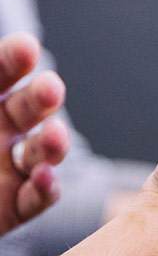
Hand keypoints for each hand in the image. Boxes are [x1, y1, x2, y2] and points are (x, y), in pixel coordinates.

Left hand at [0, 33, 69, 234]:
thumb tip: (2, 49)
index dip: (13, 59)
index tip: (24, 47)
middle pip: (28, 108)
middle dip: (43, 97)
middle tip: (50, 88)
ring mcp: (5, 171)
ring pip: (41, 152)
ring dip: (54, 143)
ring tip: (54, 137)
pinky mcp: (11, 208)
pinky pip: (35, 199)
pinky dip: (45, 188)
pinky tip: (43, 177)